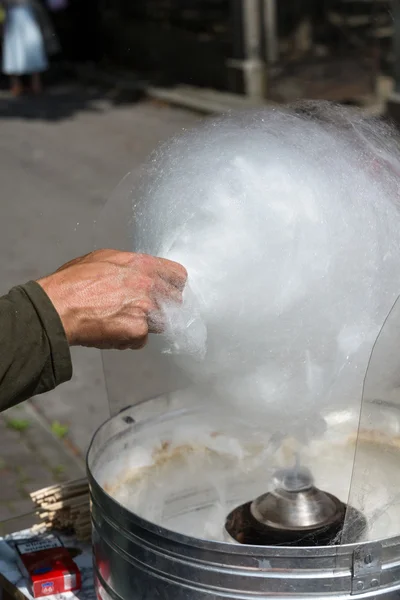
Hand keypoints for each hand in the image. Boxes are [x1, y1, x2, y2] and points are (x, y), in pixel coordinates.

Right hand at [37, 249, 186, 349]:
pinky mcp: (138, 331)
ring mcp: (146, 309)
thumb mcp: (104, 258)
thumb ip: (130, 266)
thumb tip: (139, 271)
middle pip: (175, 301)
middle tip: (141, 310)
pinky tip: (112, 331)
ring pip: (160, 323)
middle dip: (162, 307)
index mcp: (143, 265)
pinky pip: (142, 340)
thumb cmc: (74, 282)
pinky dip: (129, 340)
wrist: (58, 307)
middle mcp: (150, 286)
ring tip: (120, 320)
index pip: (179, 275)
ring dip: (145, 324)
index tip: (168, 291)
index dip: (173, 285)